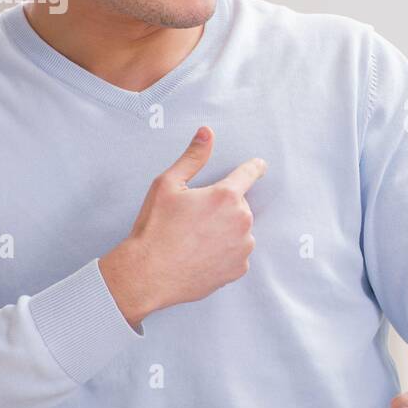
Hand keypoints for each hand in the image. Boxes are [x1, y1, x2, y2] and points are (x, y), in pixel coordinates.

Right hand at [99, 126, 265, 325]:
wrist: (148, 274)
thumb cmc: (155, 228)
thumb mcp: (167, 184)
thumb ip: (192, 157)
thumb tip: (207, 133)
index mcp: (226, 196)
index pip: (249, 173)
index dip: (254, 167)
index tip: (259, 165)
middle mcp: (241, 220)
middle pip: (239, 205)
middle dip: (223, 207)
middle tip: (194, 218)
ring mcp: (243, 246)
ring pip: (239, 230)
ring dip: (225, 231)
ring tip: (194, 239)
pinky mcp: (239, 268)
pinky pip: (236, 253)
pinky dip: (223, 253)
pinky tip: (200, 255)